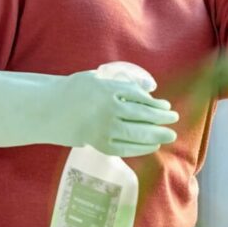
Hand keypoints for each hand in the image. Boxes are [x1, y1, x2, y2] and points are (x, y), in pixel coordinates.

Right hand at [0, 62, 178, 157]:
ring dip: (156, 134)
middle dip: (161, 118)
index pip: (139, 97)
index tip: (165, 105)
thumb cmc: (77, 91)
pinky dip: (141, 148)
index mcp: (107, 89)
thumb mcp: (99, 78)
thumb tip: (151, 88)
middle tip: (174, 119)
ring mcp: (104, 128)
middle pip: (142, 115)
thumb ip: (124, 82)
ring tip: (169, 134)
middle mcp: (108, 109)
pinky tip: (152, 145)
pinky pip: (126, 148)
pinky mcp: (101, 144)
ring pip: (137, 133)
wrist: (52, 111)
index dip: (155, 103)